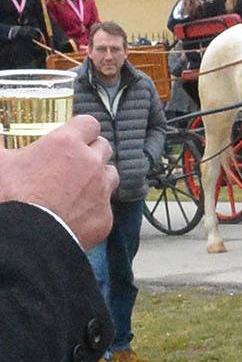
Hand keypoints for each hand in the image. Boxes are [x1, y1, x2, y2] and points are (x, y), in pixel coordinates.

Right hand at [0, 114, 117, 246]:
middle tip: (74, 162)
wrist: (27, 237)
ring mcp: (101, 191)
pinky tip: (77, 215)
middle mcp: (91, 164)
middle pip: (104, 148)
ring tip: (79, 188)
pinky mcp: (105, 217)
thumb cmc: (11, 195)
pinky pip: (106, 208)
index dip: (82, 129)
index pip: (89, 124)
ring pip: (111, 175)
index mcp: (66, 144)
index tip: (74, 136)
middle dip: (92, 152)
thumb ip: (0, 144)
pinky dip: (94, 209)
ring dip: (99, 177)